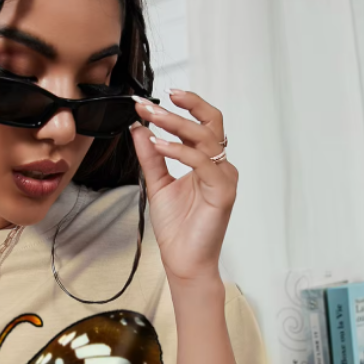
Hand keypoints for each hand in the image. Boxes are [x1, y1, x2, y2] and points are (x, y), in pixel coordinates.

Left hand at [128, 89, 236, 284]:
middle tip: (149, 103)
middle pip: (210, 122)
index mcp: (207, 162)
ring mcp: (224, 177)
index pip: (199, 124)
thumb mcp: (157, 184)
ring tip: (150, 117)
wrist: (184, 261)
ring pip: (205, 138)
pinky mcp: (223, 191)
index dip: (179, 108)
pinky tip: (158, 145)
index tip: (148, 101)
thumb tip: (139, 128)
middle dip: (180, 107)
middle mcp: (219, 166)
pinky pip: (202, 162)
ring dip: (175, 124)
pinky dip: (179, 150)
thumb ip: (151, 156)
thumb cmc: (177, 228)